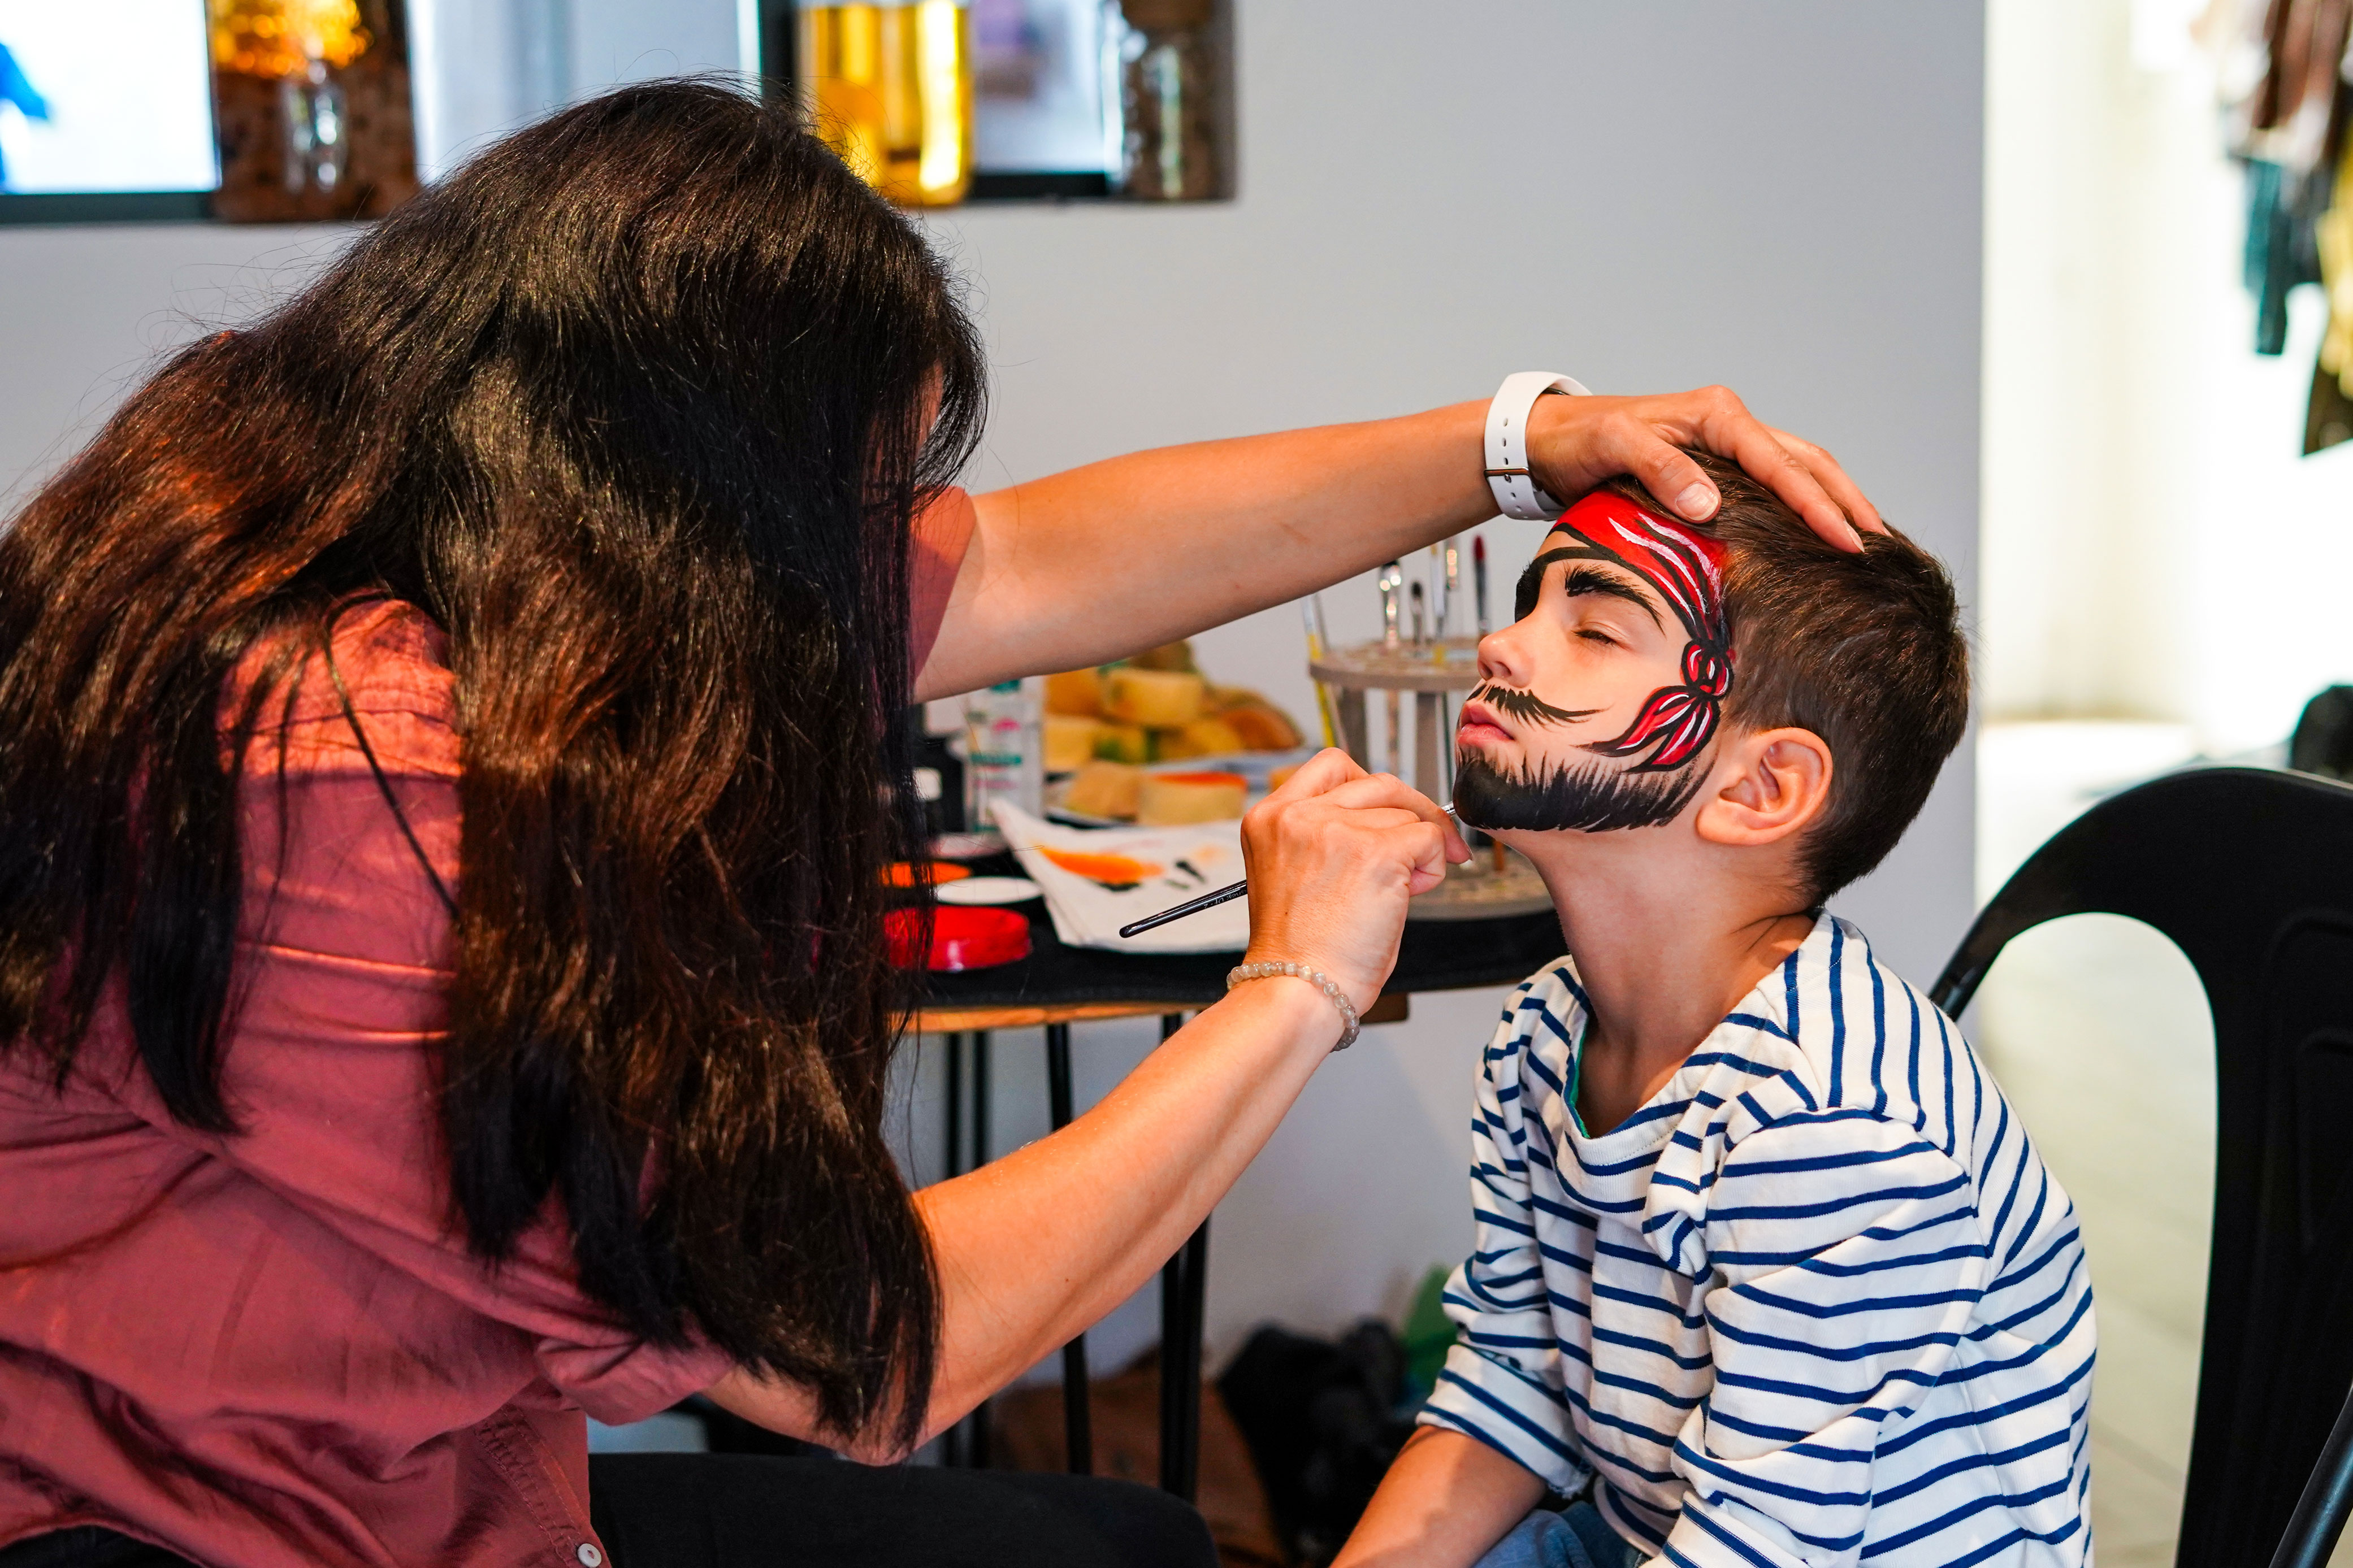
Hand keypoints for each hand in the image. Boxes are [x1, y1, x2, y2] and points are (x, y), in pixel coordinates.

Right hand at [1239, 749, 1469, 1010]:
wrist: (1298, 991)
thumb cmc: (1301, 954)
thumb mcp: (1296, 877)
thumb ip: (1330, 839)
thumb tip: (1391, 827)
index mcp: (1270, 818)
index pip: (1332, 767)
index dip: (1370, 789)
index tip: (1387, 814)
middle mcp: (1298, 815)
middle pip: (1378, 781)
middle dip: (1410, 810)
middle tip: (1427, 845)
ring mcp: (1337, 830)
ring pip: (1405, 813)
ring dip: (1418, 848)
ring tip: (1403, 890)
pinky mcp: (1377, 852)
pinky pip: (1428, 839)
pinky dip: (1434, 865)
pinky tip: (1413, 893)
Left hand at [1525, 386, 1884, 551]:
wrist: (1549, 440)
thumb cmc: (1579, 440)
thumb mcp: (1614, 447)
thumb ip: (1661, 469)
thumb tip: (1711, 503)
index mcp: (1717, 416)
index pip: (1782, 463)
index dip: (1817, 505)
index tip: (1847, 541)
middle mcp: (1729, 425)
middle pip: (1808, 461)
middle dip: (1847, 501)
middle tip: (1880, 545)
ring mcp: (1726, 445)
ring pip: (1799, 469)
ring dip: (1833, 501)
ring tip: (1864, 539)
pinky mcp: (1716, 467)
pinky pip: (1773, 484)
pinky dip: (1801, 505)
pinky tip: (1813, 536)